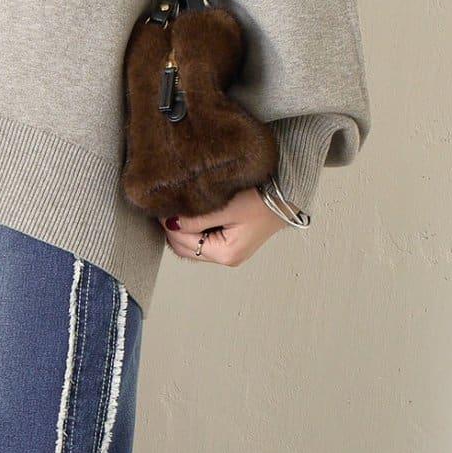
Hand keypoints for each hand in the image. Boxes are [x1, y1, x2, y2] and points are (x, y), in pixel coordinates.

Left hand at [160, 187, 285, 266]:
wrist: (289, 194)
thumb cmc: (264, 200)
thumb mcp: (226, 207)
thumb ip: (196, 218)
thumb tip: (170, 223)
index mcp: (225, 254)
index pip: (183, 244)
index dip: (169, 226)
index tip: (162, 206)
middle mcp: (227, 258)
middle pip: (186, 249)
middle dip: (173, 230)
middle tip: (166, 206)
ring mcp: (230, 252)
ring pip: (194, 245)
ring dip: (184, 229)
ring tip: (179, 208)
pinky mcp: (233, 242)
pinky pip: (205, 240)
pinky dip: (195, 229)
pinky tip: (194, 213)